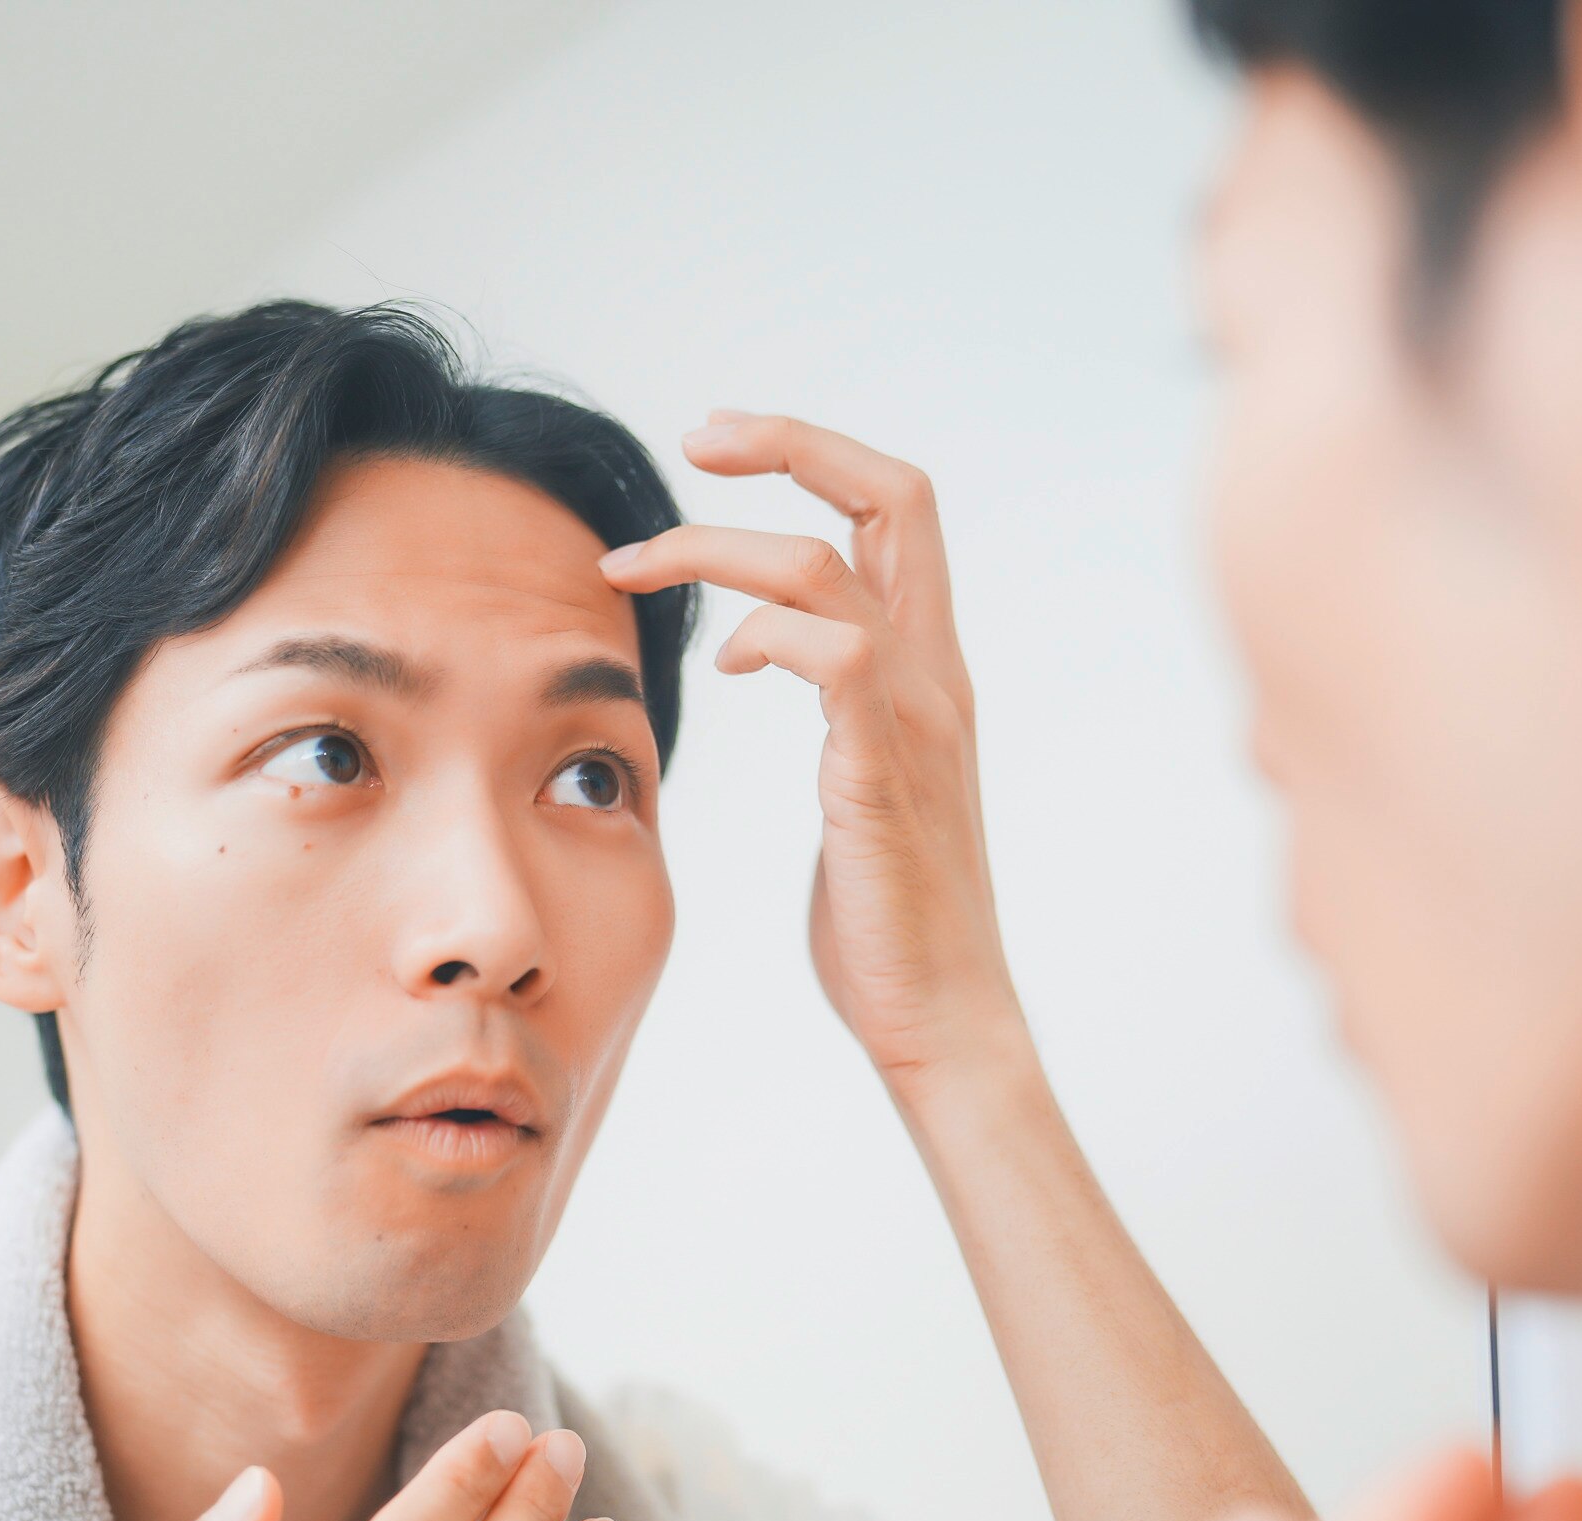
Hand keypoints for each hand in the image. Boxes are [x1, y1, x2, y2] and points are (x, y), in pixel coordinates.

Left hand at [601, 413, 1020, 1088]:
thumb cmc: (888, 924)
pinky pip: (832, 659)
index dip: (817, 456)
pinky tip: (726, 666)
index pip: (898, 513)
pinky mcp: (881, 774)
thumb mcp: (858, 778)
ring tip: (637, 565)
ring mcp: (917, 719)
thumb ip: (834, 709)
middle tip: (695, 439)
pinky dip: (766, 635)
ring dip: (718, 547)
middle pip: (894, 497)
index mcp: (932, 670)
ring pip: (827, 568)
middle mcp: (937, 676)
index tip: (721, 452)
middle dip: (791, 444)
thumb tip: (765, 653)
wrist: (943, 1019)